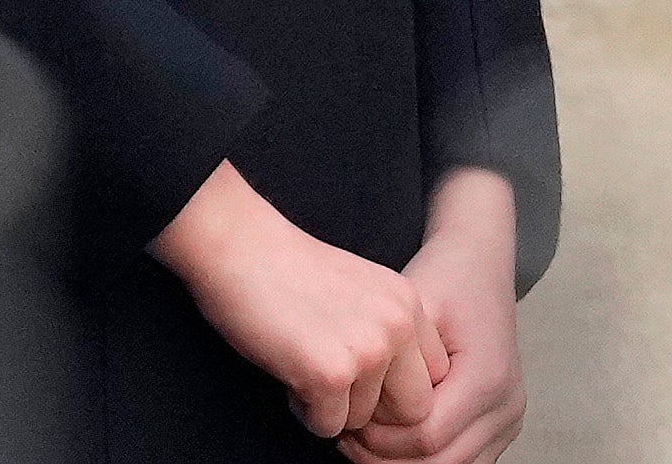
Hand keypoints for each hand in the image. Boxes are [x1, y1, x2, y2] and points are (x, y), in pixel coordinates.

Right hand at [155, 163, 444, 438]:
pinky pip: (328, 427)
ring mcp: (368, 350)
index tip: (361, 378)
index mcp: (409, 302)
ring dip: (330, 407)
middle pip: (413, 410)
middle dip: (373, 411)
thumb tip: (394, 397)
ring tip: (301, 363)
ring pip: (364, 422)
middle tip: (337, 389)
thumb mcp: (362, 290)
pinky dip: (304, 411)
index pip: (434, 377)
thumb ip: (387, 331)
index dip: (395, 388)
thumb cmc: (287, 268)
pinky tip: (288, 371)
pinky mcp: (330, 373)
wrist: (238, 244)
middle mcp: (398, 326)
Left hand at [345, 175, 525, 462]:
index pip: (427, 435)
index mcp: (487, 377)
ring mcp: (508, 419)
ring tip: (362, 440)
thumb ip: (390, 358)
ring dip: (403, 463)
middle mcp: (507, 405)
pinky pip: (461, 459)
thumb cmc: (445, 277)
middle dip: (386, 458)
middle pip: (440, 461)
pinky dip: (423, 458)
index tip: (345, 420)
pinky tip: (389, 438)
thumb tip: (352, 408)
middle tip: (346, 438)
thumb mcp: (413, 307)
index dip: (380, 437)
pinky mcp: (501, 425)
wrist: (480, 263)